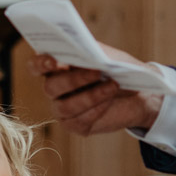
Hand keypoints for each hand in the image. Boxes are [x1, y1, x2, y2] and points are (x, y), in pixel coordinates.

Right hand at [30, 45, 162, 135]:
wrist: (139, 93)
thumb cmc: (118, 69)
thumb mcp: (106, 56)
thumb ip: (90, 51)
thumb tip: (80, 50)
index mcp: (56, 67)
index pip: (36, 66)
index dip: (40, 64)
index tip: (53, 61)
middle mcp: (54, 89)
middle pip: (50, 87)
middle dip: (74, 80)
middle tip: (97, 72)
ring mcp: (62, 109)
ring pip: (65, 107)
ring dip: (90, 96)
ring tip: (113, 86)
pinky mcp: (75, 125)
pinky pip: (78, 121)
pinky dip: (96, 109)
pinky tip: (109, 100)